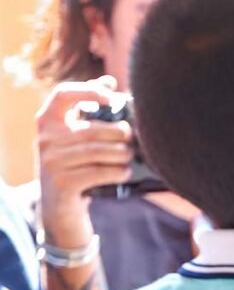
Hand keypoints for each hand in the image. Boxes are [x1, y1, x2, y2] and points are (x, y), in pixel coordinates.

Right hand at [36, 76, 132, 247]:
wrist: (59, 209)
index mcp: (47, 122)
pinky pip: (100, 172)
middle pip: (93, 129)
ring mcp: (52, 163)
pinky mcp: (63, 183)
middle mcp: (45, 140)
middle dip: (120, 134)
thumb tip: (110, 81)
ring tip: (129, 157)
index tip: (112, 97)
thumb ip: (89, 111)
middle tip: (132, 139)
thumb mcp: (73, 139)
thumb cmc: (75, 166)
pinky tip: (124, 172)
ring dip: (122, 155)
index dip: (88, 90)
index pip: (62, 94)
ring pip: (99, 152)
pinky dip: (118, 172)